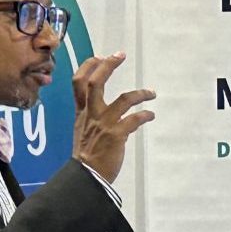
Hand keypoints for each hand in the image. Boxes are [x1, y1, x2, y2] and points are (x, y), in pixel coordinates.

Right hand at [71, 53, 153, 183]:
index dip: (89, 66)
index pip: (78, 82)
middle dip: (108, 66)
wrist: (86, 176)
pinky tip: (151, 115)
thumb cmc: (86, 156)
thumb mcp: (82, 131)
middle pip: (95, 82)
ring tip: (152, 93)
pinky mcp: (117, 135)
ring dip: (140, 94)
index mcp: (81, 113)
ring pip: (123, 99)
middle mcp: (91, 114)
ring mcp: (104, 124)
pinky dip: (145, 115)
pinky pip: (134, 119)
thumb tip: (104, 110)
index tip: (101, 56)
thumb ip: (90, 117)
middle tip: (120, 55)